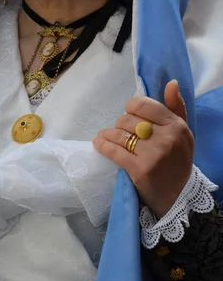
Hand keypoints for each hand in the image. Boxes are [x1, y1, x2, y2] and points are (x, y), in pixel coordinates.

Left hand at [93, 80, 193, 217]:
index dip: (131, 107)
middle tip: (120, 132)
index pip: (144, 105)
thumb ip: (176, 108)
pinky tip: (98, 143)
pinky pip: (114, 151)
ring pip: (119, 134)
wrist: (177, 196)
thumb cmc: (177, 162)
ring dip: (108, 134)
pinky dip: (102, 145)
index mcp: (176, 125)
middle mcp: (166, 138)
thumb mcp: (183, 134)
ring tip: (104, 136)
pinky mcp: (139, 169)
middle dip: (120, 124)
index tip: (129, 114)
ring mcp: (152, 154)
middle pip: (129, 119)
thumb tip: (171, 84)